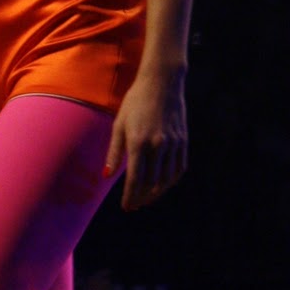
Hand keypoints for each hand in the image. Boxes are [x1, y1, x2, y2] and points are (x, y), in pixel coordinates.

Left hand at [104, 69, 186, 211]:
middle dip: (141, 198)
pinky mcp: (183, 140)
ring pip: (167, 179)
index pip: (135, 179)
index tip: (126, 206)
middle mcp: (158, 145)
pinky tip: (162, 184)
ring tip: (147, 198)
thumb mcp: (119, 125)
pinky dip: (170, 180)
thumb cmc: (135, 102)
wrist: (161, 83)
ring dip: (156, 193)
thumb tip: (106, 176)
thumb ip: (114, 152)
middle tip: (134, 205)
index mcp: (138, 142)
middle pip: (151, 183)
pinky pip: (179, 168)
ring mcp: (173, 143)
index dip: (130, 196)